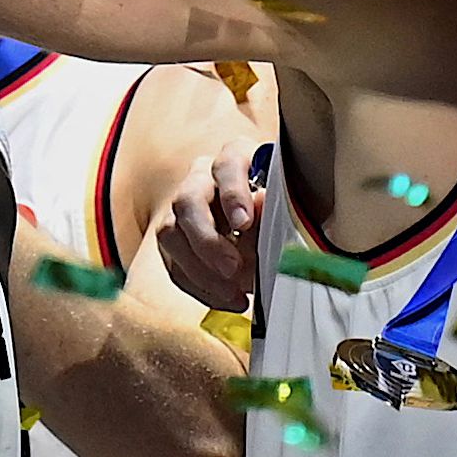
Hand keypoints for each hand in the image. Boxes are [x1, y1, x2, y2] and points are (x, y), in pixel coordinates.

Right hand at [152, 140, 264, 315]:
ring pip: (170, 232)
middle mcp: (202, 177)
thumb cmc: (280, 208)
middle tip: (231, 269)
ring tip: (231, 293)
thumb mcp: (286, 205)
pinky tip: (225, 297)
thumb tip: (263, 215)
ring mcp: (182, 206)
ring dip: (198, 268)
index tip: (244, 224)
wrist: (266, 220)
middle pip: (187, 201)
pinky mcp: (173, 235)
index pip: (226, 167)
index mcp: (234, 158)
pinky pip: (172, 260)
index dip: (233, 194)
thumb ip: (274, 212)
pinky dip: (197, 284)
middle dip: (207, 240)